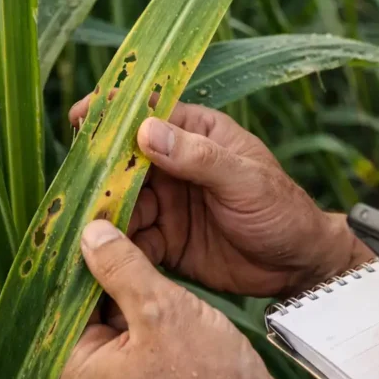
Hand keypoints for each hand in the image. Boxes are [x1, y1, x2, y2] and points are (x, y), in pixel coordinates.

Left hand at [59, 220, 307, 378]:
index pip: (72, 300)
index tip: (115, 224)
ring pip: (126, 335)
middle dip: (123, 282)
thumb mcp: (163, 308)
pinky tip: (189, 317)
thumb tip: (90, 233)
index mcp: (76, 375)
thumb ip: (122, 267)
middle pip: (97, 318)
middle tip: (149, 242)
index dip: (96, 259)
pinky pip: (147, 358)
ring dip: (148, 307)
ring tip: (173, 280)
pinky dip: (163, 333)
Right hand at [69, 97, 366, 296]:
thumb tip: (145, 130)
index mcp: (197, 133)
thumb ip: (199, 157)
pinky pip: (131, 241)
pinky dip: (115, 248)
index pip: (148, 114)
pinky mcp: (166, 241)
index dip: (112, 114)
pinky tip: (102, 258)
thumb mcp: (245, 180)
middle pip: (125, 163)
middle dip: (100, 175)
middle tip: (79, 192)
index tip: (80, 120)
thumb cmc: (281, 209)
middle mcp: (176, 164)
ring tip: (89, 231)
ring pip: (122, 204)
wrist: (299, 264)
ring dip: (104, 216)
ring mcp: (168, 203)